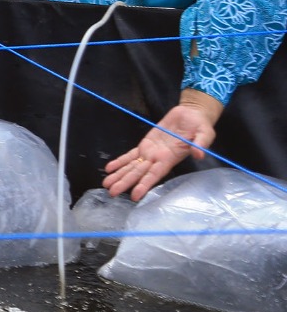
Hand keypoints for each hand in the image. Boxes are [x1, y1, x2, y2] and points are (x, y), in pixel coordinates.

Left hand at [102, 91, 221, 200]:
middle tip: (111, 193)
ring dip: (119, 175)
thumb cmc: (200, 126)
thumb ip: (201, 144)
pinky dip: (120, 161)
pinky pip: (131, 155)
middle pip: (139, 173)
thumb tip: (199, 154)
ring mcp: (151, 152)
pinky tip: (109, 168)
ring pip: (132, 166)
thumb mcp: (205, 133)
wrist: (191, 115)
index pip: (155, 174)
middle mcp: (158, 158)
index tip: (134, 195)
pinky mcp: (146, 144)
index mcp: (170, 158)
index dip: (144, 184)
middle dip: (125, 183)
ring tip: (106, 184)